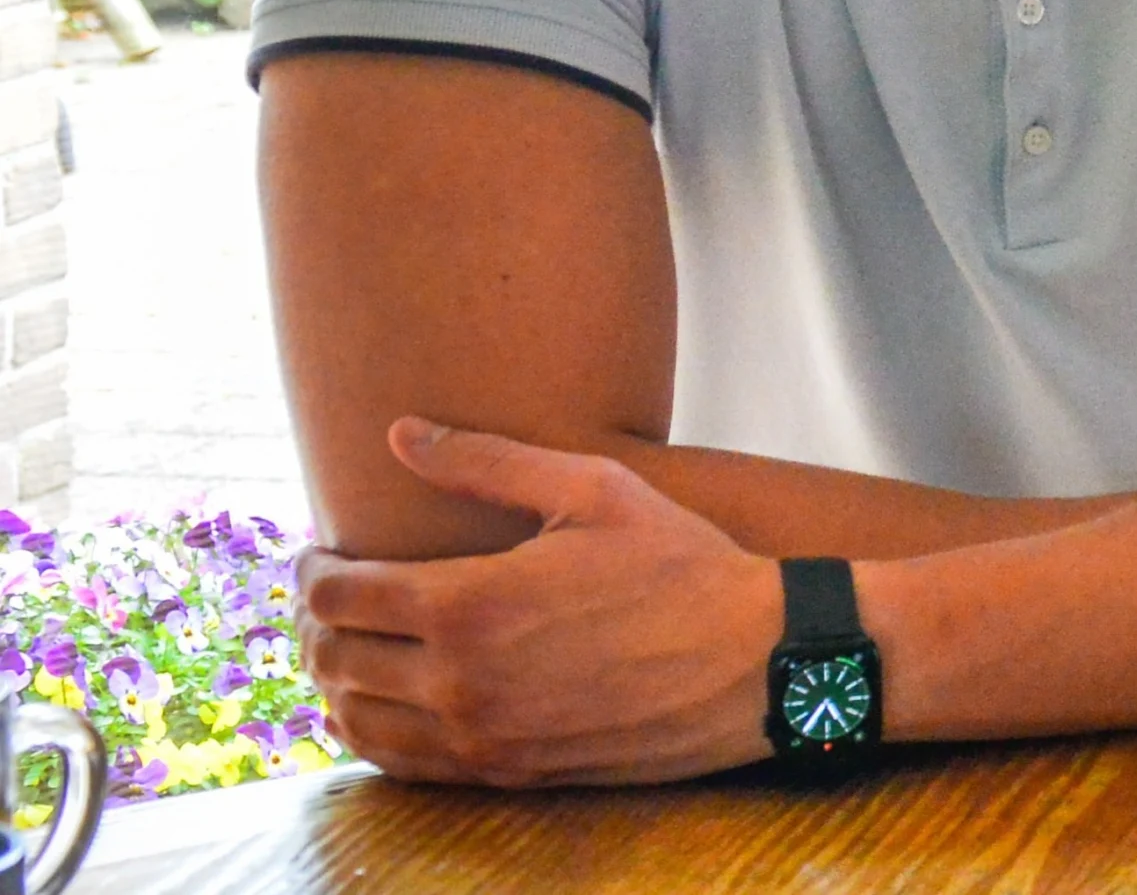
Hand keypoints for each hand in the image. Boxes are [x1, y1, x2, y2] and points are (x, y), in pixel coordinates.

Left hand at [297, 419, 782, 786]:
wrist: (756, 662)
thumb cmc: (682, 564)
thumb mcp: (595, 489)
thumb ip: (488, 462)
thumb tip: (402, 433)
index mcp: (470, 603)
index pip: (338, 595)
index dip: (311, 571)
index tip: (319, 554)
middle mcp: (459, 680)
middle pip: (332, 658)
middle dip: (313, 624)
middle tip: (326, 599)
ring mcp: (481, 735)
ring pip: (357, 718)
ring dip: (334, 682)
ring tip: (348, 649)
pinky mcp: (507, 771)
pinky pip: (402, 765)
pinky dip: (372, 733)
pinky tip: (382, 705)